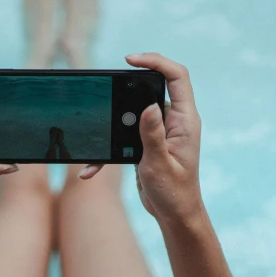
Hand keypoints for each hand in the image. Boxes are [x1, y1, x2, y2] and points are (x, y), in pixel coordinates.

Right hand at [79, 53, 202, 223]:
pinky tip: (90, 169)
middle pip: (152, 88)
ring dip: (113, 122)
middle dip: (127, 88)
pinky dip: (109, 150)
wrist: (174, 216)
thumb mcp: (160, 164)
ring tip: (97, 134)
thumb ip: (153, 135)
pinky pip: (125, 136)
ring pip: (133, 112)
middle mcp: (174, 121)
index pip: (176, 77)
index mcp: (185, 121)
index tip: (130, 60)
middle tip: (107, 90)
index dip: (156, 61)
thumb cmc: (174, 193)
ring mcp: (161, 131)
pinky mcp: (147, 142)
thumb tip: (147, 105)